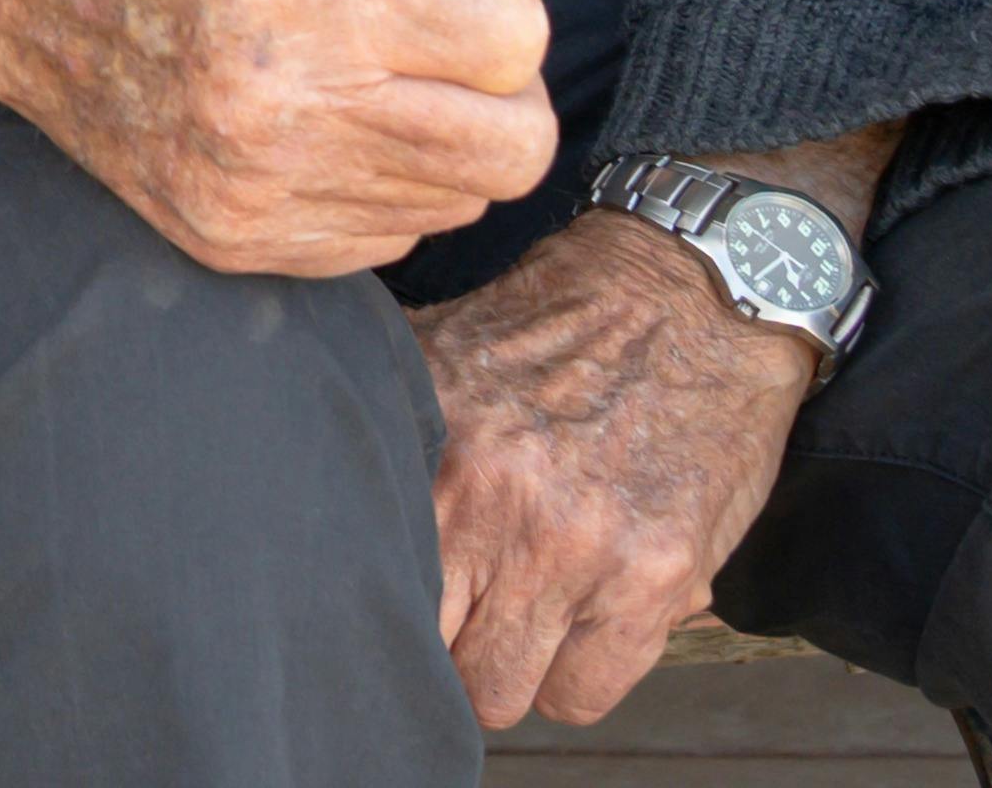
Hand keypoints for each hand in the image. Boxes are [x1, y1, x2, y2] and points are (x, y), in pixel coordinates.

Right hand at [0, 0, 633, 276]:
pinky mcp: (231, 240)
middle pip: (515, 144)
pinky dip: (377, 188)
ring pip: (460, 201)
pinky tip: (311, 124)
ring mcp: (252, 182)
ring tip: (353, 73)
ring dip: (438, 140)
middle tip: (417, 33)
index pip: (517, 37)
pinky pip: (389, 244)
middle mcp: (281, 93)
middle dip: (493, 86)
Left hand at [416, 204, 823, 724]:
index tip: (399, 592)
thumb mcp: (444, 352)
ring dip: (513, 667)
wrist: (688, 298)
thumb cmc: (558, 327)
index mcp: (437, 454)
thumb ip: (387, 423)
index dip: (384, 603)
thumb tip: (303, 470)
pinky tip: (581, 623)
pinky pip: (587, 693)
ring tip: (525, 617)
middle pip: (434, 656)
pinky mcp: (654, 579)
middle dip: (447, 645)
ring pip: (507, 690)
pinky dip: (579, 673)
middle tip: (466, 611)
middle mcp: (497, 507)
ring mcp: (578, 551)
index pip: (374, 585)